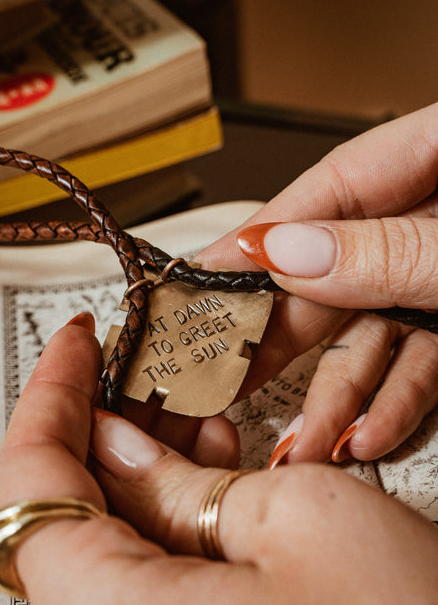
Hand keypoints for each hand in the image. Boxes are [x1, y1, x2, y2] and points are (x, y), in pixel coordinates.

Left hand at [0, 315, 437, 604]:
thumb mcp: (300, 517)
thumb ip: (181, 479)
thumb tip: (118, 443)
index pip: (32, 480)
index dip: (53, 390)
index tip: (77, 341)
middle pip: (62, 513)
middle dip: (102, 428)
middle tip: (139, 371)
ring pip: (97, 548)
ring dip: (138, 474)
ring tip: (196, 420)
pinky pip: (131, 592)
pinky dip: (158, 525)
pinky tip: (209, 486)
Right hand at [198, 103, 437, 464]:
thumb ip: (384, 249)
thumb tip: (285, 253)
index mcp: (413, 160)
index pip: (307, 204)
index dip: (244, 253)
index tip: (190, 295)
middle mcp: (414, 217)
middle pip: (319, 279)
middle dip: (268, 343)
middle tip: (216, 386)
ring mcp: (430, 270)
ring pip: (365, 334)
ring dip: (335, 396)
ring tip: (303, 444)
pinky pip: (416, 357)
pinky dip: (395, 399)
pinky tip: (368, 433)